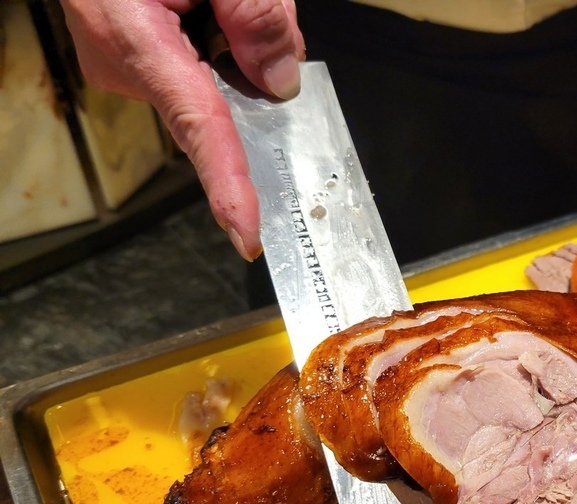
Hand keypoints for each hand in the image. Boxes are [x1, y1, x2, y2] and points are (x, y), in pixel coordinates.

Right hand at [60, 0, 304, 258]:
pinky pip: (191, 64)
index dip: (228, 184)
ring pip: (212, 78)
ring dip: (235, 43)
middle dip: (253, 65)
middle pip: (222, 97)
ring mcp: (121, 63)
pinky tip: (206, 2)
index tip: (247, 234)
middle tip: (252, 4)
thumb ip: (255, 16)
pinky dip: (214, 38)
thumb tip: (281, 83)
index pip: (199, 126)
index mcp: (137, 41)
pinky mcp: (128, 55)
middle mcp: (124, 65)